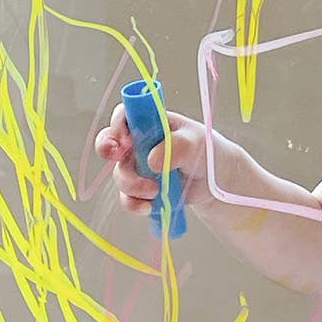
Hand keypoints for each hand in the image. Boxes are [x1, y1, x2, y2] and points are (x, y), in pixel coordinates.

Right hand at [94, 101, 212, 215]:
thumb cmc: (205, 152)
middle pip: (110, 142)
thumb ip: (177, 147)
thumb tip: (152, 161)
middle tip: (117, 155)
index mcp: (150, 123)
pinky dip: (134, 204)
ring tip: (155, 191)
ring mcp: (137, 167)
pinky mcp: (140, 190)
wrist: (215, 183)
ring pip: (120, 175)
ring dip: (132, 185)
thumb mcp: (196, 144)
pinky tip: (150, 207)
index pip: (125, 114)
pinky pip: (127, 198)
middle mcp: (139, 143)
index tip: (125, 138)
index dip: (117, 123)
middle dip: (106, 148)